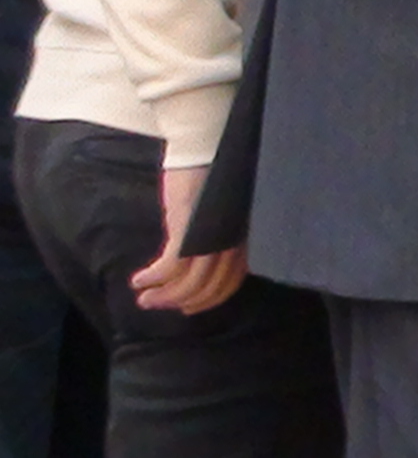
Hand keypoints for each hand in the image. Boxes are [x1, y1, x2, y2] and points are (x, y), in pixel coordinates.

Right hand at [131, 167, 244, 314]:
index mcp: (237, 239)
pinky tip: (140, 279)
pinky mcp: (188, 229)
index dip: (207, 301)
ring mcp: (209, 237)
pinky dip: (154, 278)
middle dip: (179, 302)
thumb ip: (210, 236)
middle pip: (207, 288)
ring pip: (189, 283)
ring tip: (143, 298)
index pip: (228, 283)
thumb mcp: (213, 213)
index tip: (185, 309)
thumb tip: (195, 260)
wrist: (203, 148)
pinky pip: (172, 266)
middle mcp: (227, 242)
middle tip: (154, 305)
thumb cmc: (207, 177)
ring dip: (164, 296)